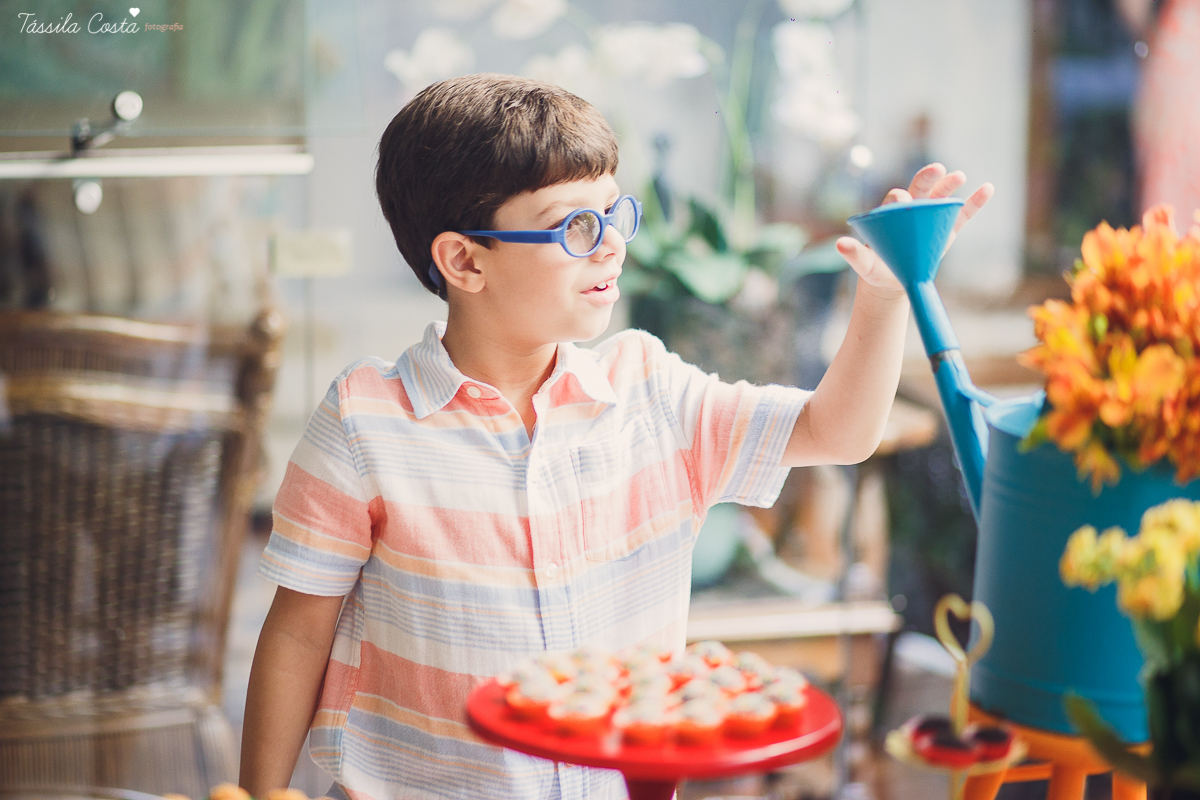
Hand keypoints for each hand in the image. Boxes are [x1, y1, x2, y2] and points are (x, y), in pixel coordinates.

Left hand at [835, 163, 994, 298]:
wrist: (897, 278)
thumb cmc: (878, 267)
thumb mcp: (865, 264)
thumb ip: (854, 255)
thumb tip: (840, 245)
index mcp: (891, 213)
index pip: (896, 199)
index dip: (900, 198)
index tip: (903, 200)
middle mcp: (912, 209)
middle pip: (919, 188)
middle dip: (927, 178)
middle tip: (936, 170)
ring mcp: (932, 216)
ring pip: (941, 196)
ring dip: (949, 184)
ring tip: (959, 176)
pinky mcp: (948, 228)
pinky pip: (964, 212)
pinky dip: (976, 201)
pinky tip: (988, 188)